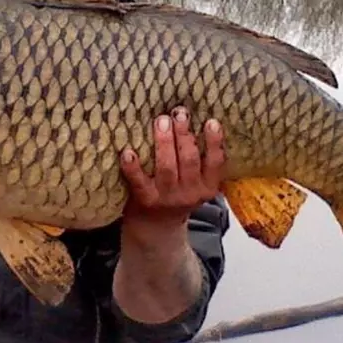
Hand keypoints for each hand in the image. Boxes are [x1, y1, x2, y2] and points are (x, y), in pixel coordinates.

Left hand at [119, 106, 225, 238]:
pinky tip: (127, 152)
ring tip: (161, 121)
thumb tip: (191, 118)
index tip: (211, 121)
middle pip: (189, 160)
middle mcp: (190, 193)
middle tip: (179, 112)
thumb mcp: (197, 183)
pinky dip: (133, 167)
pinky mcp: (145, 200)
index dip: (215, 142)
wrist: (156, 229)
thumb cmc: (176, 194)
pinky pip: (139, 182)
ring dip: (164, 143)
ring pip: (167, 168)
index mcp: (207, 187)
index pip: (215, 163)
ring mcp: (167, 198)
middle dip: (184, 135)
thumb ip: (199, 160)